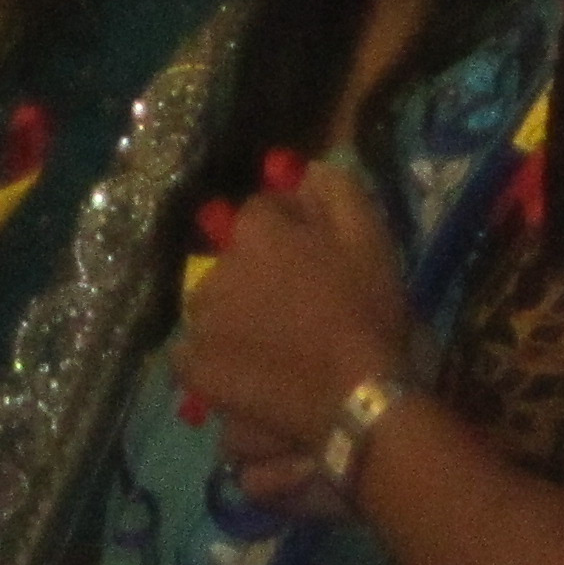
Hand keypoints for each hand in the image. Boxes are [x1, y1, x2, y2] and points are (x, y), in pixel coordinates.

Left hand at [177, 166, 411, 504]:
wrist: (355, 395)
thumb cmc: (367, 314)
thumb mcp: (371, 240)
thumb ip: (338, 193)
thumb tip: (308, 169)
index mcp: (257, 233)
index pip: (262, 213)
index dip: (289, 232)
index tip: (313, 258)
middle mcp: (217, 268)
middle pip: (232, 259)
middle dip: (257, 272)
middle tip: (295, 306)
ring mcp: (200, 320)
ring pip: (212, 303)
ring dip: (233, 313)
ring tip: (272, 342)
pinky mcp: (192, 365)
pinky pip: (193, 351)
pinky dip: (213, 357)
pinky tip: (246, 369)